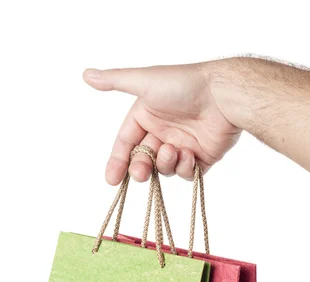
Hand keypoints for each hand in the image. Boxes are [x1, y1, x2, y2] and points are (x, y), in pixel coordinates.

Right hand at [83, 63, 240, 184]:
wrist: (223, 96)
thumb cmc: (184, 85)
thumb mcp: (144, 82)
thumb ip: (114, 81)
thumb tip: (86, 75)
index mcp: (148, 114)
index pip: (126, 142)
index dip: (117, 161)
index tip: (111, 180)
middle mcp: (164, 130)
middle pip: (144, 159)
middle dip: (140, 168)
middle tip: (140, 173)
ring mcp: (183, 144)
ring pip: (164, 168)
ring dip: (164, 164)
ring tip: (172, 151)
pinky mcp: (203, 157)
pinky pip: (186, 173)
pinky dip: (184, 167)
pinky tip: (190, 153)